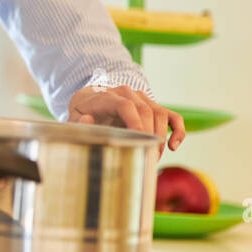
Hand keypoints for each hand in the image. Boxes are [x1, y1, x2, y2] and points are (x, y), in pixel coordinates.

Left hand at [67, 84, 186, 156]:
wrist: (90, 100)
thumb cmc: (82, 113)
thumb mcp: (73, 118)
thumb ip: (77, 121)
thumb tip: (87, 120)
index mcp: (107, 96)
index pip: (125, 105)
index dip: (135, 123)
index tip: (139, 142)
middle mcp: (127, 93)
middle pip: (146, 111)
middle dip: (149, 136)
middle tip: (146, 158)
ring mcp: (143, 99)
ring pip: (160, 113)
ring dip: (161, 137)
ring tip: (153, 157)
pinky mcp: (153, 106)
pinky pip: (172, 116)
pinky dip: (178, 130)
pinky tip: (173, 146)